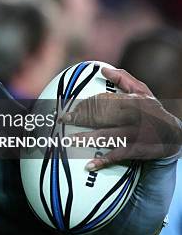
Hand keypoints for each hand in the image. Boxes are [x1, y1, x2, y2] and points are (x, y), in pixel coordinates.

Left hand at [61, 67, 181, 170]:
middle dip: (80, 118)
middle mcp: (131, 117)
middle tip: (63, 119)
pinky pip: (116, 155)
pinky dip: (102, 161)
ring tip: (69, 140)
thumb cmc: (153, 110)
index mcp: (131, 101)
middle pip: (101, 116)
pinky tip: (88, 165)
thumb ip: (123, 78)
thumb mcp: (142, 91)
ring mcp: (132, 134)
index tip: (71, 106)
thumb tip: (103, 69)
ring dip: (86, 138)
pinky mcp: (135, 150)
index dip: (86, 103)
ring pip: (106, 135)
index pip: (104, 100)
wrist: (173, 135)